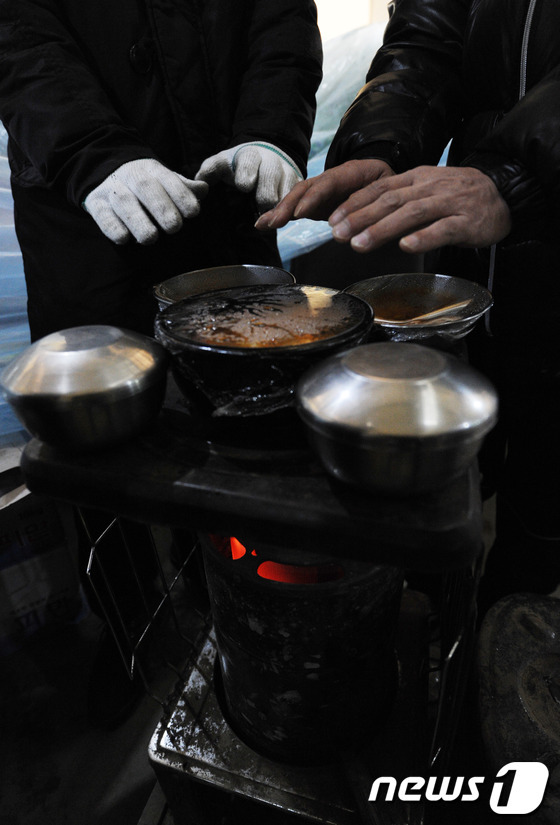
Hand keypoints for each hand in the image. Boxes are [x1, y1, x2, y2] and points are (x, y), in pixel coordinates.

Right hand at [83, 158, 208, 243]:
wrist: (107, 174)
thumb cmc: (147, 186)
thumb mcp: (166, 182)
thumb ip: (184, 188)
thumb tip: (203, 189)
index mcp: (152, 169)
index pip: (167, 178)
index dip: (181, 194)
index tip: (193, 212)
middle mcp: (130, 176)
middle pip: (145, 187)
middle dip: (161, 207)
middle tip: (174, 227)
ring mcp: (111, 189)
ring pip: (123, 201)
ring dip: (137, 220)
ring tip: (150, 238)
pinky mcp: (95, 203)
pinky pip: (101, 214)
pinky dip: (111, 227)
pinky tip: (123, 238)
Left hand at [195, 142, 302, 210]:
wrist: (267, 156)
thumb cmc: (238, 165)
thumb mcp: (222, 163)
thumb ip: (209, 171)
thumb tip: (198, 183)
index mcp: (249, 155)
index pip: (248, 161)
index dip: (247, 172)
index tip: (244, 185)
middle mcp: (270, 161)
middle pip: (271, 175)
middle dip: (266, 192)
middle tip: (262, 205)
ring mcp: (286, 172)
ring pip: (288, 188)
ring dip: (281, 205)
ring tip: (273, 220)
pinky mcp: (297, 184)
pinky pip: (298, 198)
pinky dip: (292, 209)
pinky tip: (284, 220)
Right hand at [255, 159, 394, 229]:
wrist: (386, 178)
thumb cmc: (390, 189)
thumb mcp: (390, 196)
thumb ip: (375, 207)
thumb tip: (361, 225)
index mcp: (353, 172)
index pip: (329, 183)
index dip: (313, 198)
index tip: (300, 213)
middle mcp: (332, 178)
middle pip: (306, 188)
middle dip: (288, 205)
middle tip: (273, 222)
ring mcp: (322, 188)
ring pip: (299, 196)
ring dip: (280, 211)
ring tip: (263, 225)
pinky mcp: (317, 201)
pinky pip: (298, 206)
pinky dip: (282, 215)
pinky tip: (266, 224)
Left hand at [328, 165, 511, 253]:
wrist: (502, 194)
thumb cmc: (457, 198)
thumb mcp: (425, 190)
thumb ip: (398, 201)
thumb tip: (360, 218)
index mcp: (417, 178)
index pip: (379, 188)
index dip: (354, 203)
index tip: (332, 219)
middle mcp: (430, 188)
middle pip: (390, 201)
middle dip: (360, 217)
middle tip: (337, 234)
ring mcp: (449, 204)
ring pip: (412, 214)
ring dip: (383, 229)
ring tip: (360, 244)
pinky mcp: (466, 222)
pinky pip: (443, 229)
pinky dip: (424, 237)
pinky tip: (406, 246)